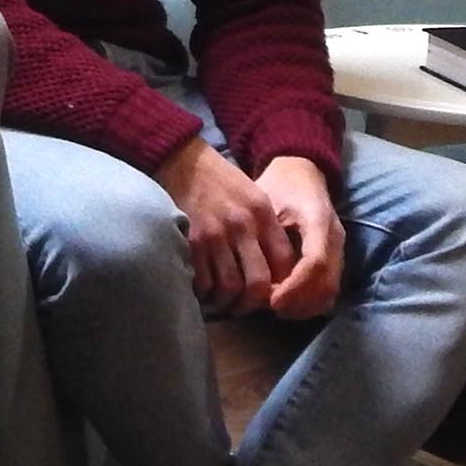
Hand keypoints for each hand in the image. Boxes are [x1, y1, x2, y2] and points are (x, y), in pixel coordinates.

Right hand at [157, 138, 291, 315]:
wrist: (182, 160)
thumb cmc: (219, 181)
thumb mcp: (253, 195)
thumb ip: (266, 229)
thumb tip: (277, 270)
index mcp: (262, 213)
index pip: (283, 261)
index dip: (281, 285)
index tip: (270, 293)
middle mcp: (242, 225)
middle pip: (258, 283)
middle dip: (252, 303)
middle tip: (244, 305)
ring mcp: (215, 235)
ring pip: (230, 287)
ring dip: (227, 301)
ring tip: (222, 301)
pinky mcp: (191, 241)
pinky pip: (203, 281)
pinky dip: (204, 292)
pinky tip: (203, 289)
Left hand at [256, 156, 345, 320]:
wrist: (302, 173)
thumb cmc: (279, 186)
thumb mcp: (266, 202)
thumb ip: (263, 234)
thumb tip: (252, 272)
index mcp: (319, 219)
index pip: (315, 263)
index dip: (294, 287)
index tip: (271, 300)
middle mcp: (335, 238)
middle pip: (327, 284)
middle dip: (298, 302)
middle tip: (268, 307)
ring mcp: (340, 251)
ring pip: (330, 293)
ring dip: (304, 306)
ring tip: (275, 306)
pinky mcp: (336, 261)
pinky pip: (329, 291)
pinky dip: (310, 303)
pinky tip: (286, 302)